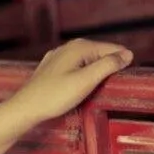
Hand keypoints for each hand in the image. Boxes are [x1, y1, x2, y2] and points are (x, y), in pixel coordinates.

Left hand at [6, 39, 131, 125]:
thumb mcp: (86, 81)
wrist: (25, 107)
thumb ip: (108, 65)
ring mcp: (59, 56)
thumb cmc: (56, 96)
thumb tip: (128, 54)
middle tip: (110, 88)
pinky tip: (81, 86)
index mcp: (80, 47)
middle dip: (108, 68)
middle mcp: (69, 46)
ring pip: (87, 61)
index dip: (121, 64)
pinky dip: (83, 75)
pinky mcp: (52, 67)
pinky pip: (76, 67)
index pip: (113, 49)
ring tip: (97, 89)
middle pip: (100, 53)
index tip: (124, 81)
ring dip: (96, 73)